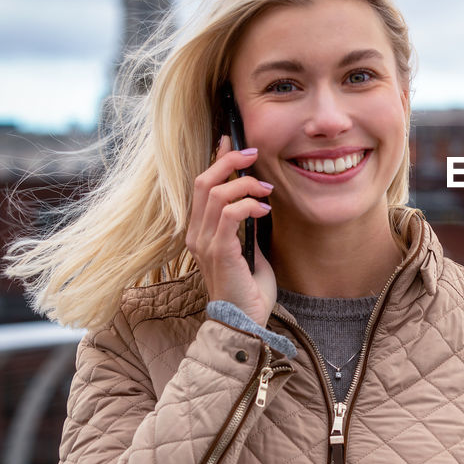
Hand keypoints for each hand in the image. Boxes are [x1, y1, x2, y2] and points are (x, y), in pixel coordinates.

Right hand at [186, 136, 276, 325]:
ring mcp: (204, 243)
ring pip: (216, 194)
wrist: (244, 322)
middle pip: (204, 182)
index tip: (232, 141)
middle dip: (230, 161)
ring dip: (245, 184)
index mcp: (200, 231)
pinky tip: (265, 210)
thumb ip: (245, 227)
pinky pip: (229, 214)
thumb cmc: (248, 289)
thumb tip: (257, 203)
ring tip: (267, 190)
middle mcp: (196, 234)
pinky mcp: (218, 252)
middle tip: (254, 154)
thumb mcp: (248, 249)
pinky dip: (248, 205)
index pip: (201, 186)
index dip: (215, 160)